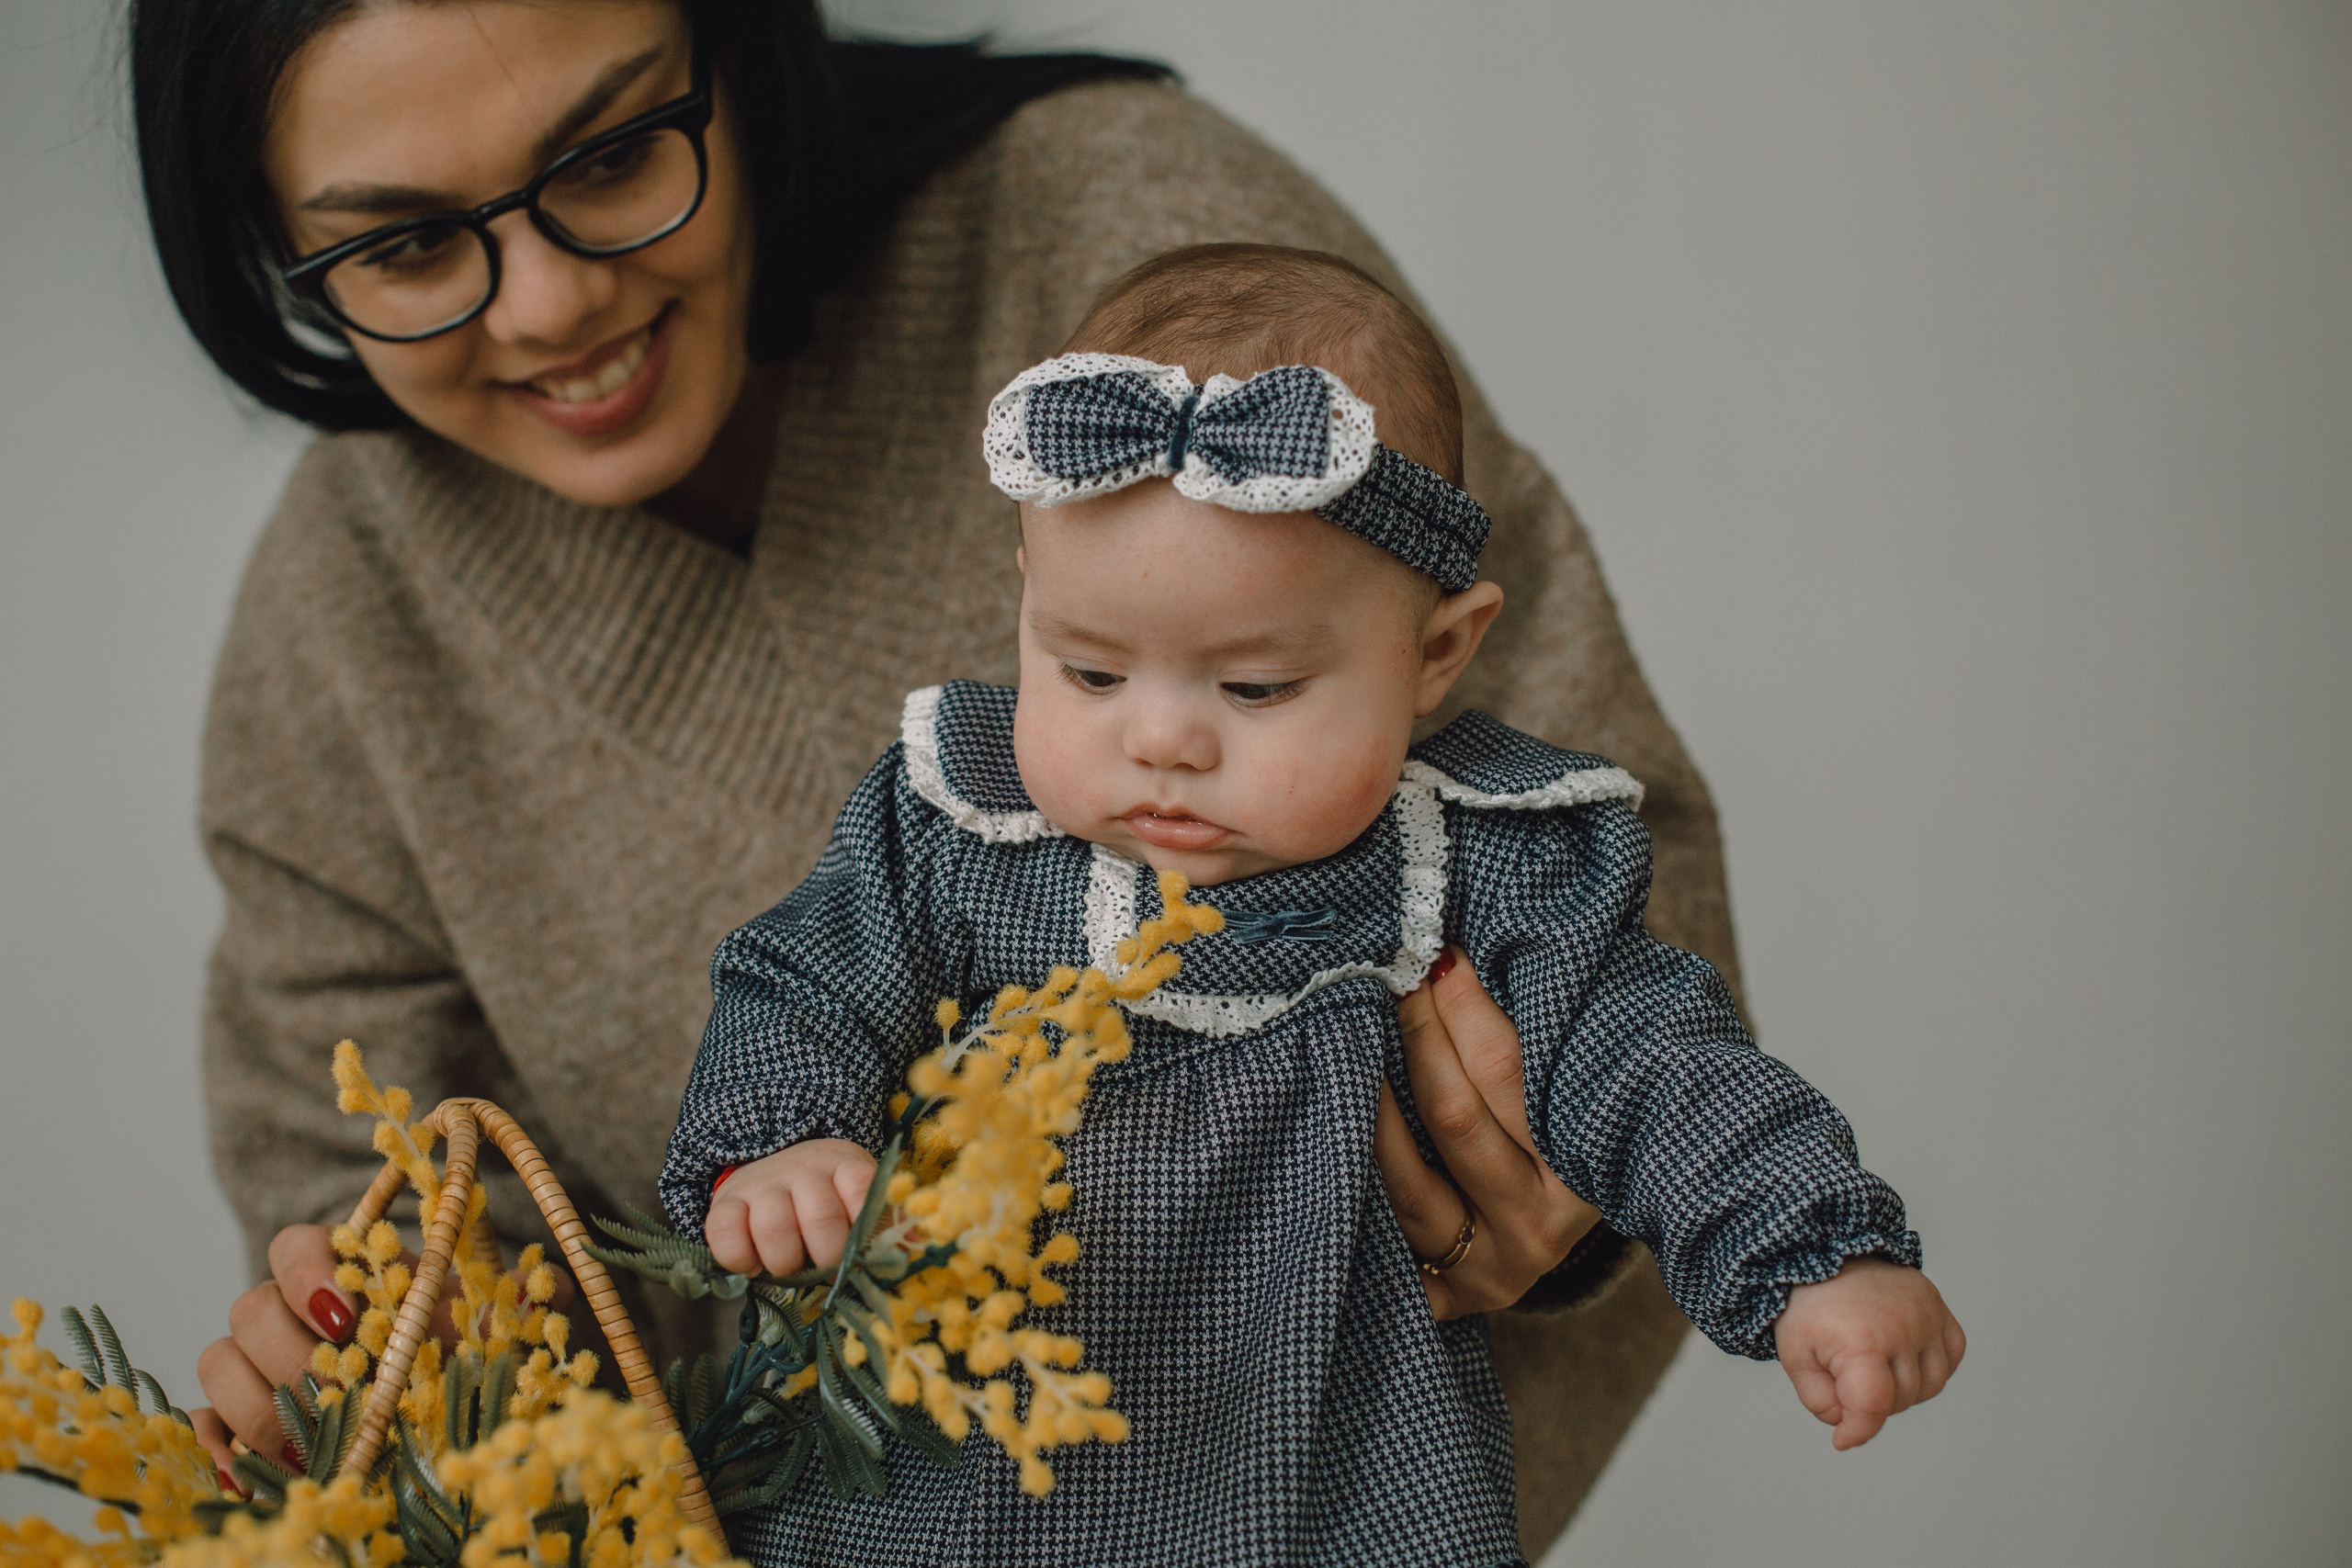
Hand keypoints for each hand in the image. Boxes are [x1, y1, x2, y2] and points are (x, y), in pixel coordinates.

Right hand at [191, 1217, 566, 1487]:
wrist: (431, 1428)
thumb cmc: (454, 1364)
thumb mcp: (488, 1335)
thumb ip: (514, 1307)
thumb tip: (554, 1286)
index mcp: (343, 1276)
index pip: (293, 1246)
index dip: (308, 1272)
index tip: (347, 1311)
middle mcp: (286, 1315)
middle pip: (250, 1310)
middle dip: (292, 1353)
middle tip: (339, 1392)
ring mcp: (251, 1368)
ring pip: (218, 1364)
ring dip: (261, 1406)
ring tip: (312, 1445)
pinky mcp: (230, 1424)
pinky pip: (202, 1427)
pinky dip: (221, 1451)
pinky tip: (255, 1477)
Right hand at [704, 1139, 877, 1276]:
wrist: (771, 1175)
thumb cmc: (824, 1203)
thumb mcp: (858, 1205)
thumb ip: (884, 1228)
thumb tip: (914, 1247)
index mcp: (845, 1165)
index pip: (863, 1189)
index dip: (862, 1227)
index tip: (859, 1249)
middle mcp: (804, 1168)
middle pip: (821, 1218)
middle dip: (826, 1257)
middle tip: (822, 1264)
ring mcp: (762, 1182)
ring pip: (774, 1228)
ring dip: (784, 1262)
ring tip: (789, 1265)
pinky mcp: (726, 1200)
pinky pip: (725, 1233)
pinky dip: (741, 1260)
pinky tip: (754, 1263)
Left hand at [1374, 947, 1601, 1319]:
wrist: (1565, 1219)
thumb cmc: (1568, 1121)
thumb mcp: (1570, 1078)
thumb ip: (1534, 1028)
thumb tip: (1452, 946)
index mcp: (1590, 1169)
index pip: (1510, 1072)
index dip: (1464, 1007)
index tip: (1432, 953)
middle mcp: (1545, 1228)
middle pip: (1455, 1118)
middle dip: (1414, 1036)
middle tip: (1383, 976)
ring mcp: (1492, 1271)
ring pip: (1407, 1182)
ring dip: (1367, 1104)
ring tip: (1340, 1035)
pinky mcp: (1447, 1300)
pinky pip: (1383, 1236)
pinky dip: (1354, 1178)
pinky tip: (1326, 1122)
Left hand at [1775, 1256, 1966, 1448]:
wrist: (1824, 1253)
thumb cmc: (1809, 1306)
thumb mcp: (1795, 1356)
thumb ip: (1820, 1402)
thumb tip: (1850, 1429)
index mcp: (1863, 1341)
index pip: (1874, 1407)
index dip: (1858, 1430)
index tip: (1842, 1438)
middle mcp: (1902, 1328)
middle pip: (1900, 1401)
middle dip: (1872, 1402)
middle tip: (1844, 1374)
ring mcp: (1926, 1316)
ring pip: (1931, 1386)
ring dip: (1904, 1389)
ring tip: (1873, 1364)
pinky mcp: (1939, 1308)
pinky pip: (1952, 1357)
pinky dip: (1933, 1367)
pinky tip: (1904, 1356)